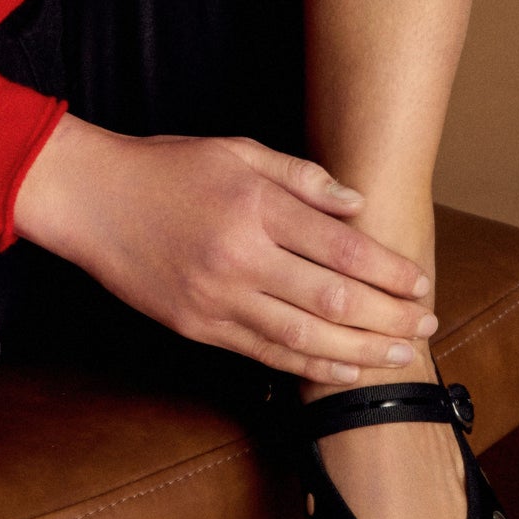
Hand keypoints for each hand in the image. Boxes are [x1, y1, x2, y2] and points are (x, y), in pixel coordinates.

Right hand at [11, 115, 436, 383]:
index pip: (340, 248)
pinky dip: (313, 365)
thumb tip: (356, 205)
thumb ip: (301, 177)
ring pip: (306, 336)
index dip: (389, 270)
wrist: (91, 200)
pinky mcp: (198, 326)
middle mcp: (239, 257)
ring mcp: (217, 298)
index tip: (421, 282)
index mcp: (253, 206)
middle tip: (427, 323)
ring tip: (401, 354)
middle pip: (333, 298)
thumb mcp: (235, 150)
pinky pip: (267, 353)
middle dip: (389, 316)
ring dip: (362, 350)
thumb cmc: (166, 168)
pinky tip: (346, 368)